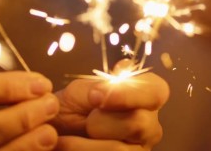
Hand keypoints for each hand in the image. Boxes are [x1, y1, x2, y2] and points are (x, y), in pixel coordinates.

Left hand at [52, 61, 169, 149]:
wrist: (54, 133)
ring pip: (121, 149)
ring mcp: (140, 149)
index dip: (128, 93)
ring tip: (69, 138)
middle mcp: (150, 125)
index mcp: (145, 98)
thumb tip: (124, 68)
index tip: (95, 96)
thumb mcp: (84, 90)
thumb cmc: (71, 109)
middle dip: (101, 121)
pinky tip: (69, 145)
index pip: (156, 91)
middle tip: (85, 120)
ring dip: (87, 143)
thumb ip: (105, 83)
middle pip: (139, 122)